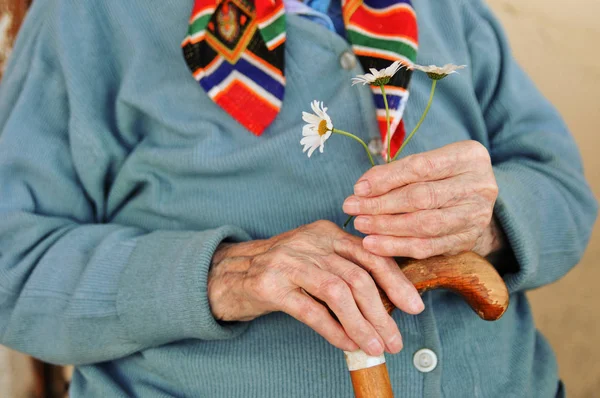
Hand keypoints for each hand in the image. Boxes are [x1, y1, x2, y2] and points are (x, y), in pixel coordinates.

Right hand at [208, 220, 423, 356]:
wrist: (230, 273)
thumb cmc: (282, 271)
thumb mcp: (315, 259)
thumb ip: (346, 270)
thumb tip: (388, 303)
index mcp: (325, 233)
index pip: (370, 254)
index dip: (396, 282)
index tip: (414, 306)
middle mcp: (309, 242)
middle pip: (357, 276)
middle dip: (382, 312)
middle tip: (396, 339)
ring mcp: (288, 262)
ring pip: (337, 293)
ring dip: (362, 324)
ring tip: (376, 348)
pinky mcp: (270, 285)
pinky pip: (310, 311)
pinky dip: (334, 330)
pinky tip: (347, 345)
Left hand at [343, 141, 501, 258]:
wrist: (476, 200)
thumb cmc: (443, 176)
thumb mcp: (429, 162)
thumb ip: (398, 171)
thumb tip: (362, 188)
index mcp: (468, 157)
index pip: (420, 167)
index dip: (386, 179)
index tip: (358, 188)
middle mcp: (479, 186)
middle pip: (422, 197)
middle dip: (381, 204)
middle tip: (352, 207)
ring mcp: (476, 216)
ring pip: (424, 225)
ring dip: (386, 227)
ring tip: (361, 225)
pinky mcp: (467, 241)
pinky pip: (428, 247)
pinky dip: (397, 247)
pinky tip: (374, 244)